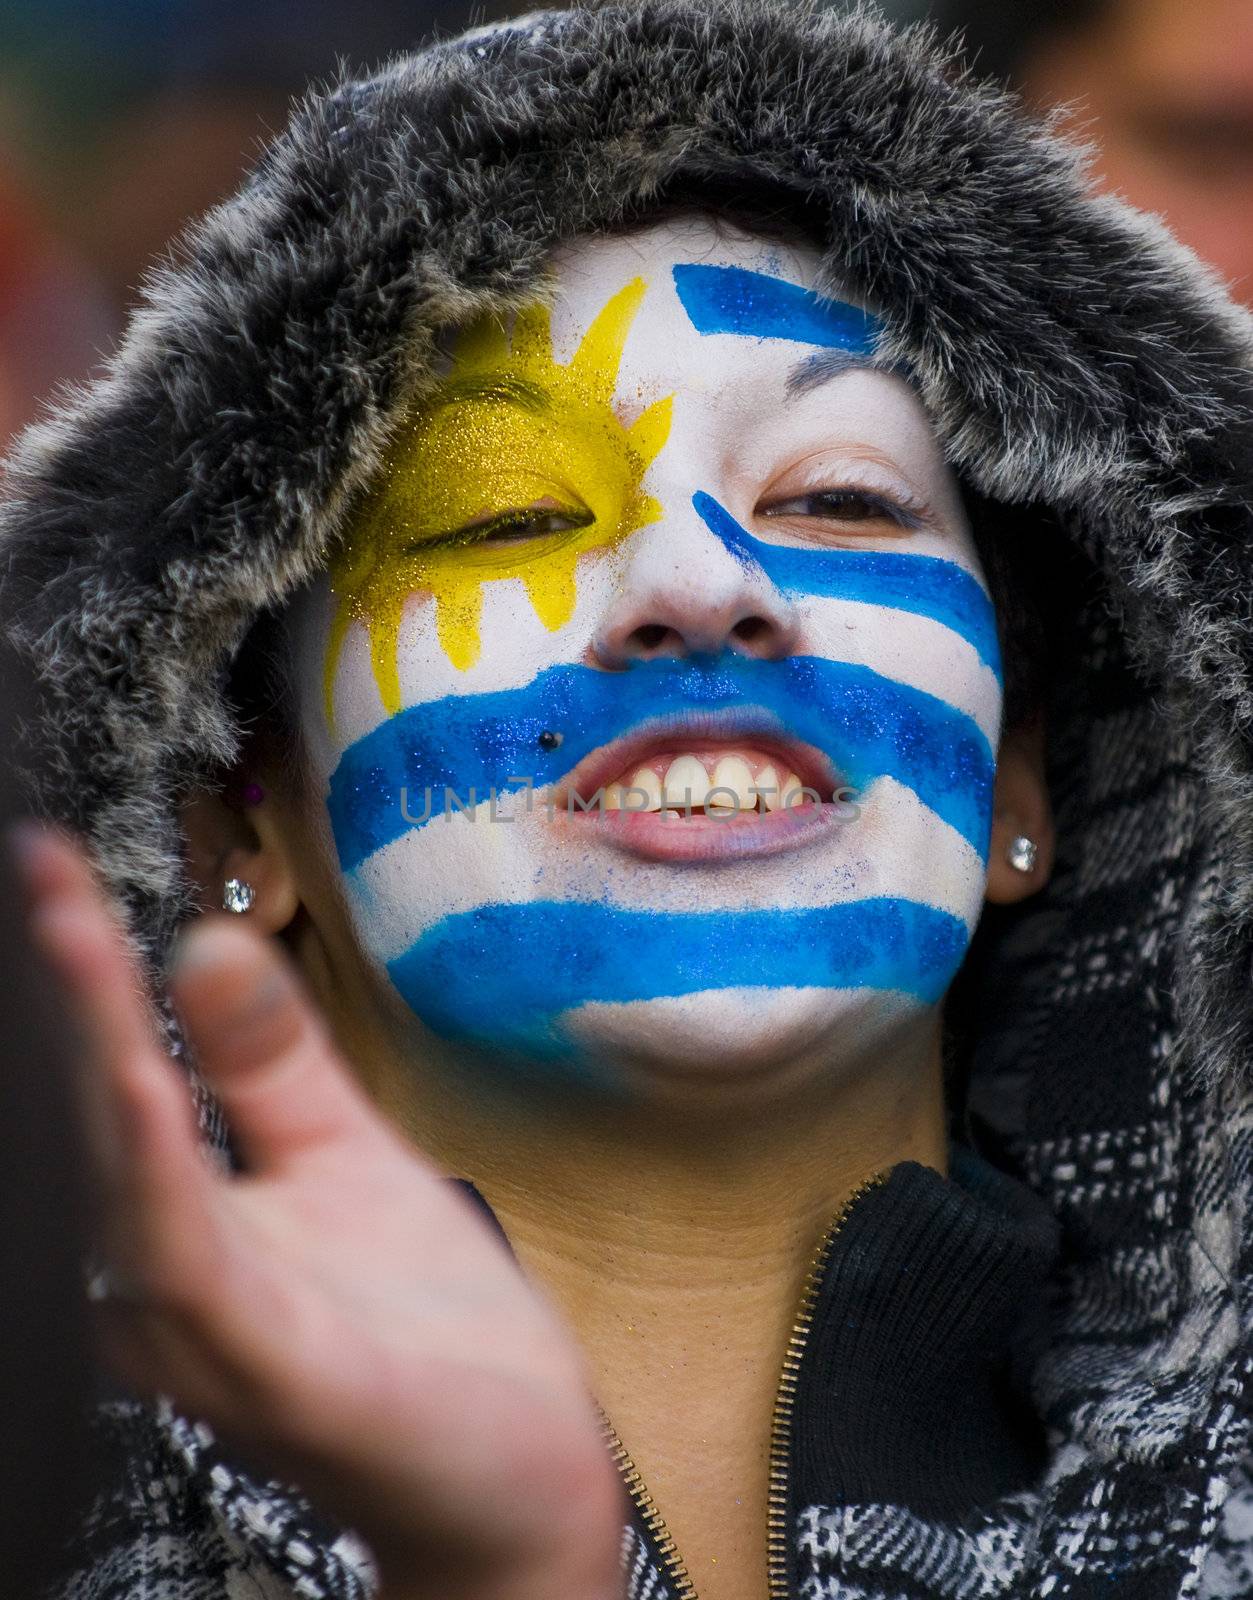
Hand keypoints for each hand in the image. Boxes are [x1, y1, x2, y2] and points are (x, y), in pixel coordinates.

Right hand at [14, 825, 624, 1599]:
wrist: (513, 1471)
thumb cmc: (420, 1326)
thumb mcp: (348, 1154)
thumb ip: (272, 1062)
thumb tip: (207, 941)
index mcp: (191, 1220)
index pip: (117, 1077)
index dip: (81, 970)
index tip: (49, 859)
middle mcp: (173, 1282)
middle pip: (101, 1119)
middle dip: (67, 991)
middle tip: (38, 869)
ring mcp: (216, 1334)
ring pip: (130, 1184)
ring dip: (97, 1059)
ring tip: (69, 938)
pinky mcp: (278, 1374)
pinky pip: (200, 1268)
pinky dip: (162, 1177)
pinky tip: (146, 1088)